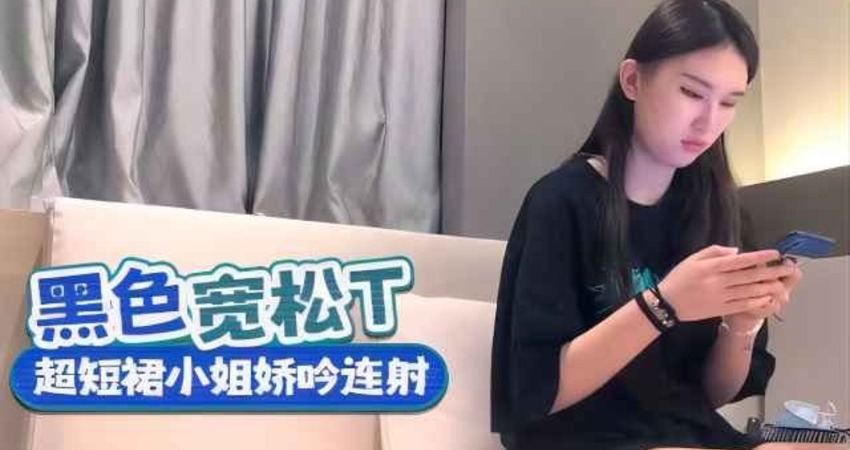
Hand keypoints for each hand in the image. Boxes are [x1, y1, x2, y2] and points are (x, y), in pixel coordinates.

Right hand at [657, 245, 796, 321]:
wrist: (668, 302)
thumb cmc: (679, 278)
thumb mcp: (692, 259)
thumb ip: (714, 252)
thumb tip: (737, 251)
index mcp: (712, 267)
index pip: (741, 260)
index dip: (760, 257)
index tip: (775, 254)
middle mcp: (719, 281)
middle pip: (750, 276)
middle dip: (771, 271)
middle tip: (788, 268)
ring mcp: (721, 297)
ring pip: (750, 291)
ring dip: (769, 287)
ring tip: (783, 283)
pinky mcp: (721, 309)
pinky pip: (744, 305)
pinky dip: (757, 301)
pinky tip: (768, 298)